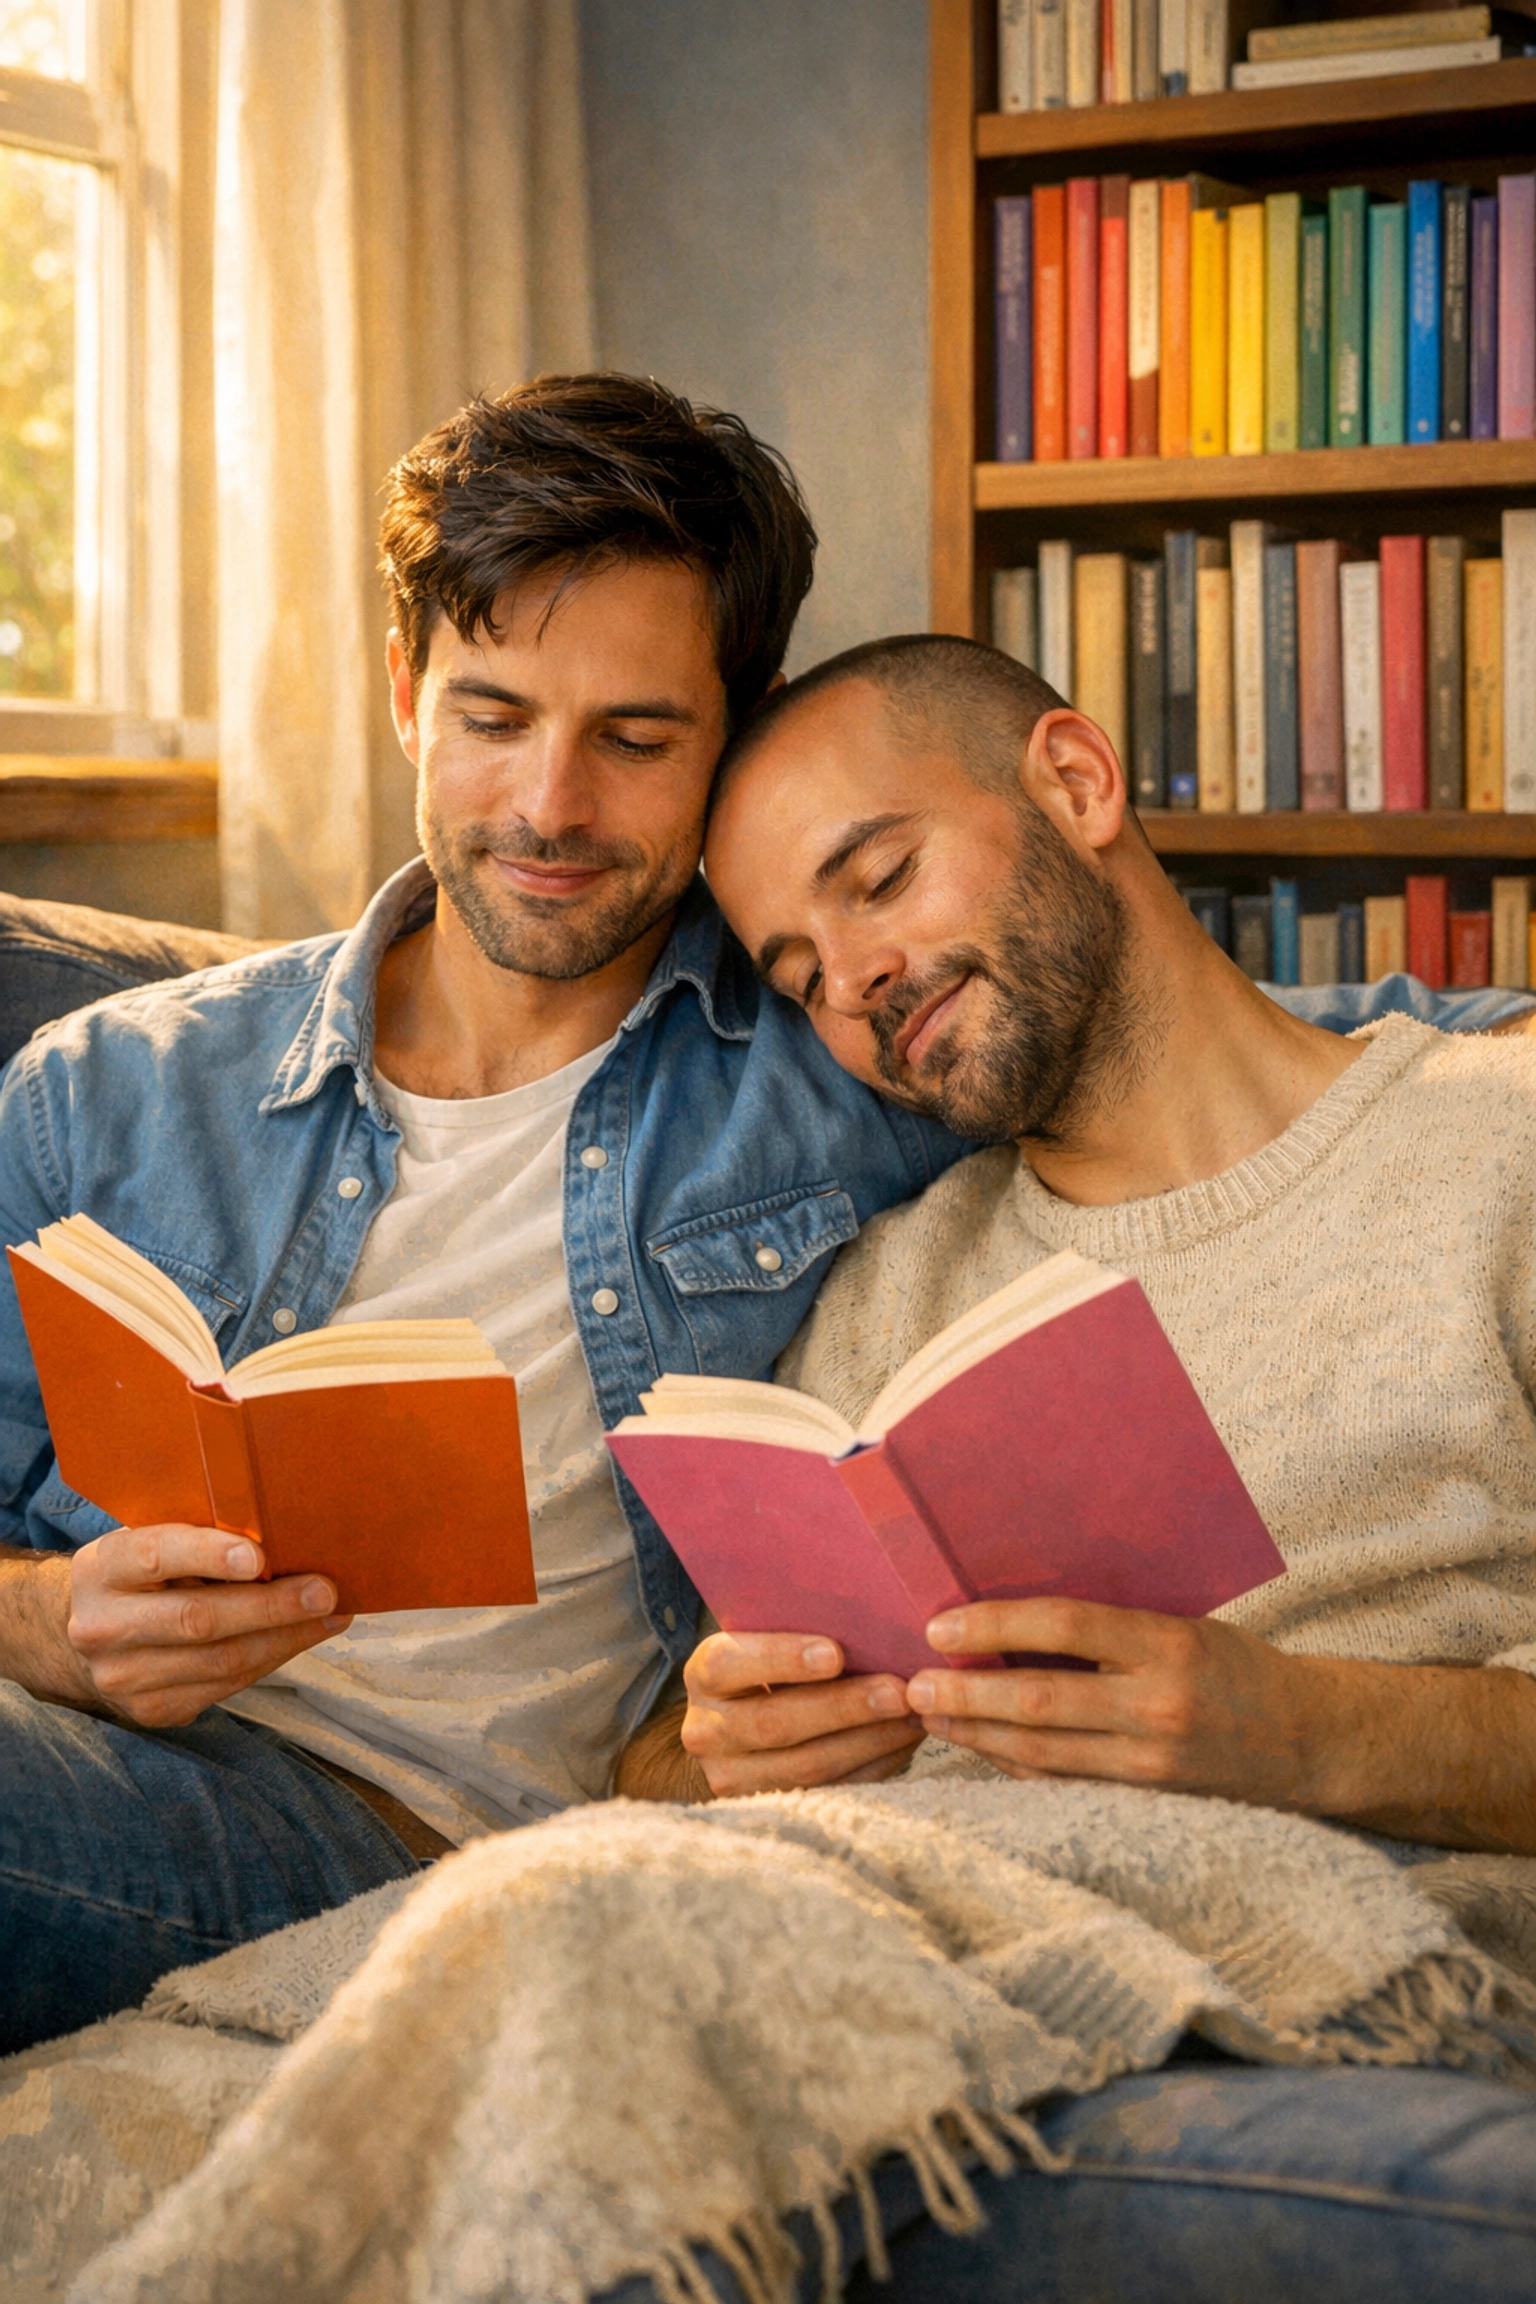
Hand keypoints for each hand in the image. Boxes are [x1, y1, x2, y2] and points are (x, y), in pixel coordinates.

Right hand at [62, 1523, 351, 1726]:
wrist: (98, 1632)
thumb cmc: (146, 1572)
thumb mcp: (154, 1540)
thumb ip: (200, 1535)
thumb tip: (284, 1536)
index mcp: (102, 1568)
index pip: (156, 1556)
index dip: (208, 1555)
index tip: (259, 1557)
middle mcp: (102, 1626)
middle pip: (197, 1620)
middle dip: (271, 1606)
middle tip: (325, 1591)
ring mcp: (123, 1677)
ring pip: (220, 1661)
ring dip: (285, 1638)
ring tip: (331, 1616)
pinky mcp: (151, 1709)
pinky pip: (226, 1686)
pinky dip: (271, 1659)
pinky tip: (301, 1638)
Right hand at [680, 1630, 923, 1797]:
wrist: (731, 1731)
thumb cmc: (762, 1668)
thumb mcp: (761, 1641)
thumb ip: (796, 1626)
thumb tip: (871, 1616)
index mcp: (705, 1675)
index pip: (730, 1663)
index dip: (781, 1658)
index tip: (835, 1654)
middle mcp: (707, 1730)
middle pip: (775, 1723)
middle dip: (843, 1707)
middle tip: (897, 1691)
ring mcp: (733, 1778)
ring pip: (806, 1767)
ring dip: (868, 1740)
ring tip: (912, 1716)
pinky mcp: (767, 1808)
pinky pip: (828, 1791)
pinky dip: (871, 1764)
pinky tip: (902, 1740)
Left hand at [906, 1598, 1317, 1808]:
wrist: (1307, 1739)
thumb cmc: (1232, 1665)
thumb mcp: (1180, 1622)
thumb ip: (1110, 1625)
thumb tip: (1012, 1615)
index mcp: (1168, 1644)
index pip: (1066, 1624)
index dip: (996, 1625)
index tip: (940, 1626)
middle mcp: (1159, 1706)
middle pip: (1041, 1700)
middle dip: (968, 1694)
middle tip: (914, 1685)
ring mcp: (1153, 1763)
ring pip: (1044, 1753)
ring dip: (978, 1735)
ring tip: (931, 1718)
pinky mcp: (1148, 1802)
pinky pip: (1065, 1785)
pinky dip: (1015, 1768)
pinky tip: (980, 1749)